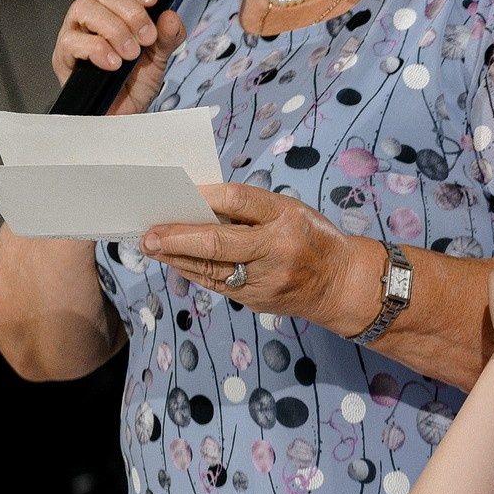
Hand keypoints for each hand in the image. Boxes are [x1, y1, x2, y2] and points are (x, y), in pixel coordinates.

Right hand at [54, 0, 185, 115]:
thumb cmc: (136, 80)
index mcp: (112, 3)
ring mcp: (74, 31)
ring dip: (116, 29)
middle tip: (147, 37)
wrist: (125, 114)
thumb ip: (168, 36)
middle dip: (131, 10)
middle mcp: (90, 12)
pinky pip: (74, 41)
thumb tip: (170, 16)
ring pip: (84, 8)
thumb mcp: (161, 57)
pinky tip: (115, 64)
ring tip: (132, 53)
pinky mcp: (64, 56)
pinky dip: (99, 49)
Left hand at [142, 184, 376, 334]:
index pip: (239, 201)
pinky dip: (194, 272)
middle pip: (218, 243)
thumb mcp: (291, 212)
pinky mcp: (259, 301)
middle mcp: (278, 252)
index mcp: (288, 220)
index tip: (178, 193)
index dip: (205, 195)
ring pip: (211, 269)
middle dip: (178, 238)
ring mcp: (267, 282)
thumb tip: (198, 206)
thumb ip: (250, 209)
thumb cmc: (313, 239)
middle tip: (149, 235)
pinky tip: (177, 262)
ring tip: (153, 247)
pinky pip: (219, 285)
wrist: (343, 285)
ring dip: (177, 258)